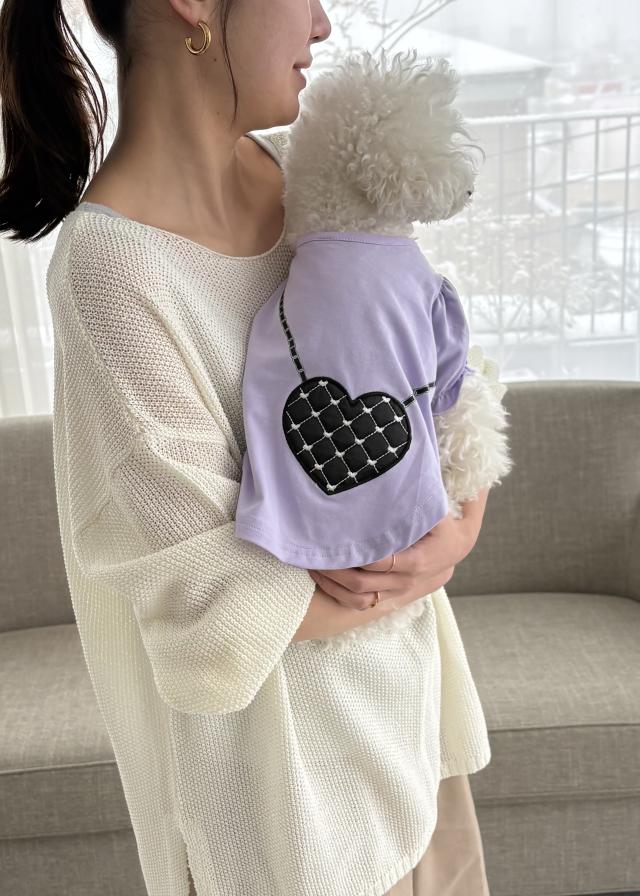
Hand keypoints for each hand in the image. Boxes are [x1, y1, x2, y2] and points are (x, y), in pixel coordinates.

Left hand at [307, 510, 476, 611]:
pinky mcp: (394, 598)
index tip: (335, 539)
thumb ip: (425, 494)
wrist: (459, 544)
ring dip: (334, 584)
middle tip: (315, 552)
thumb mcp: (441, 504)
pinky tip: (322, 578)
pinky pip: (362, 605)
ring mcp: (403, 592)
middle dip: (337, 570)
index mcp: (425, 558)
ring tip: (314, 565)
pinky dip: (339, 594)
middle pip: (365, 583)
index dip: (357, 554)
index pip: (383, 561)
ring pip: (360, 598)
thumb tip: (413, 467)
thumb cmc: (447, 516)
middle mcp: (413, 580)